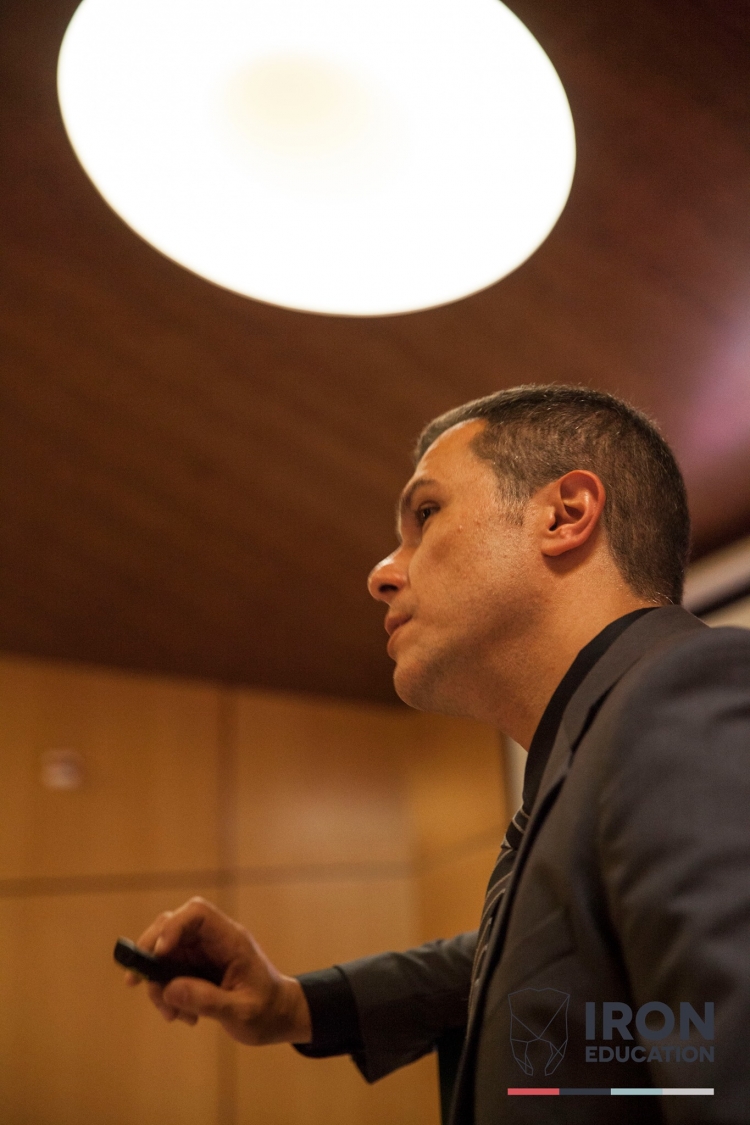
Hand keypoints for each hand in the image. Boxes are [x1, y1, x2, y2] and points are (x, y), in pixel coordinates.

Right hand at [125, 897, 311, 1045]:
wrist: (278, 1017)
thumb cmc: (267, 1012)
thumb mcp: (242, 1012)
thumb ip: (208, 1000)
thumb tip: (169, 989)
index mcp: (231, 940)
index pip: (198, 913)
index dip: (173, 926)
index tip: (158, 954)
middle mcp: (214, 941)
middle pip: (172, 925)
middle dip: (150, 952)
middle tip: (137, 982)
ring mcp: (203, 954)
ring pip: (165, 952)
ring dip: (158, 983)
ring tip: (173, 1015)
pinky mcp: (196, 969)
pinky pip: (169, 972)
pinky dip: (166, 994)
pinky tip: (182, 1016)